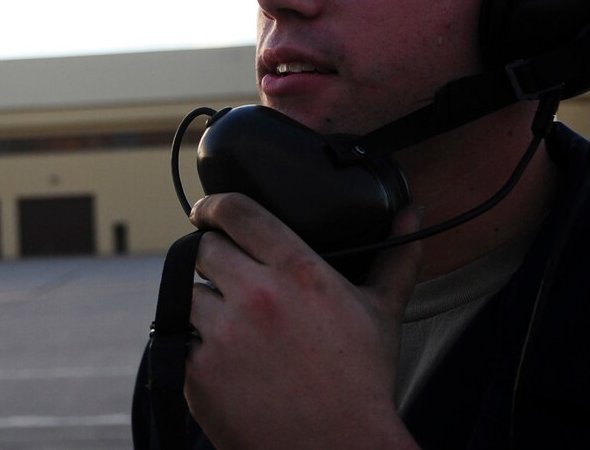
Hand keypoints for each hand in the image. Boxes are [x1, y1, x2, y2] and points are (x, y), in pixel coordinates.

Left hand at [184, 193, 422, 448]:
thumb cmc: (363, 383)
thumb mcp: (382, 314)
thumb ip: (394, 257)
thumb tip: (413, 213)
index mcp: (299, 271)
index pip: (238, 212)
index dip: (214, 205)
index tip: (206, 211)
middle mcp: (256, 295)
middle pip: (204, 249)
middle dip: (212, 259)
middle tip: (227, 277)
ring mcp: (222, 334)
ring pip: (186, 293)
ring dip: (201, 303)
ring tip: (229, 325)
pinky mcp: (198, 371)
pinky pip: (176, 339)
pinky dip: (192, 345)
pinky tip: (222, 358)